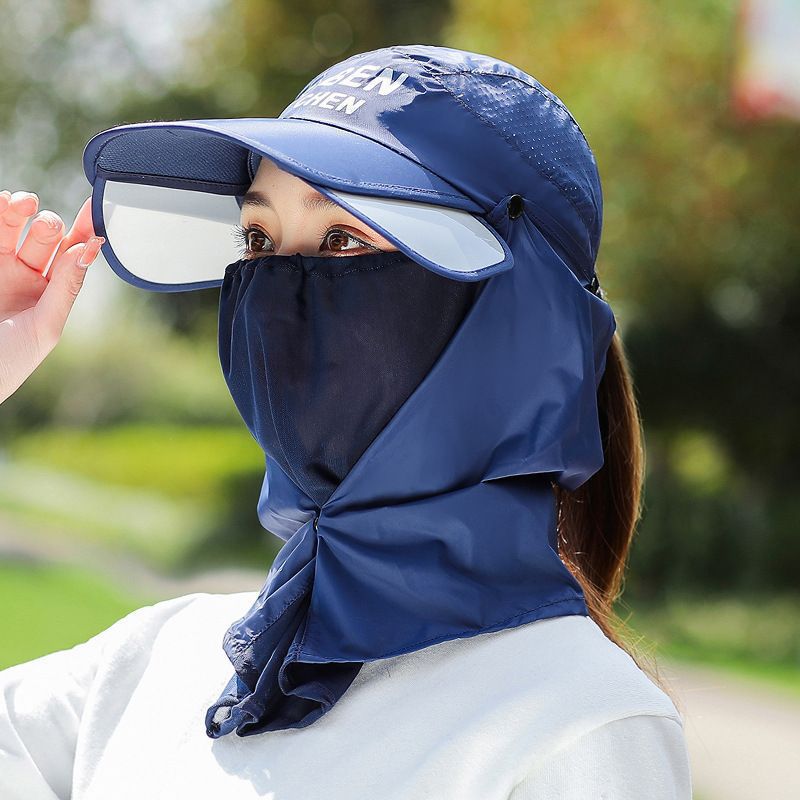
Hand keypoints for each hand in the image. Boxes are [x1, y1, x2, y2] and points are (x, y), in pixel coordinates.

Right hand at [0, 189, 103, 404]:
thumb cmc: (9, 362)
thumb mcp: (45, 327)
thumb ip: (66, 288)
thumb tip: (89, 250)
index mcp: (49, 292)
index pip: (72, 254)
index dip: (85, 230)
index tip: (96, 208)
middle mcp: (23, 276)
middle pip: (42, 236)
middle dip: (47, 224)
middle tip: (45, 225)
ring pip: (9, 226)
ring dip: (18, 210)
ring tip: (21, 204)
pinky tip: (0, 202)